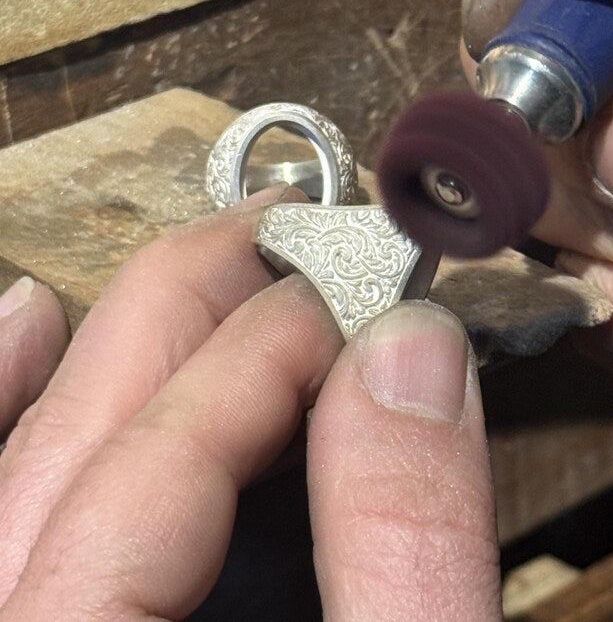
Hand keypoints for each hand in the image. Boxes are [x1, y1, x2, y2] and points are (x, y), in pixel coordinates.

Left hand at [0, 186, 500, 619]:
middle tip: (281, 232)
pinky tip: (30, 327)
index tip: (360, 298)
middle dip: (196, 309)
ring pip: (22, 464)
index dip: (270, 354)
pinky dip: (14, 404)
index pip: (159, 466)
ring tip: (185, 256)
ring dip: (100, 340)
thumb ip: (407, 536)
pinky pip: (5, 503)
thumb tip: (415, 354)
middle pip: (75, 447)